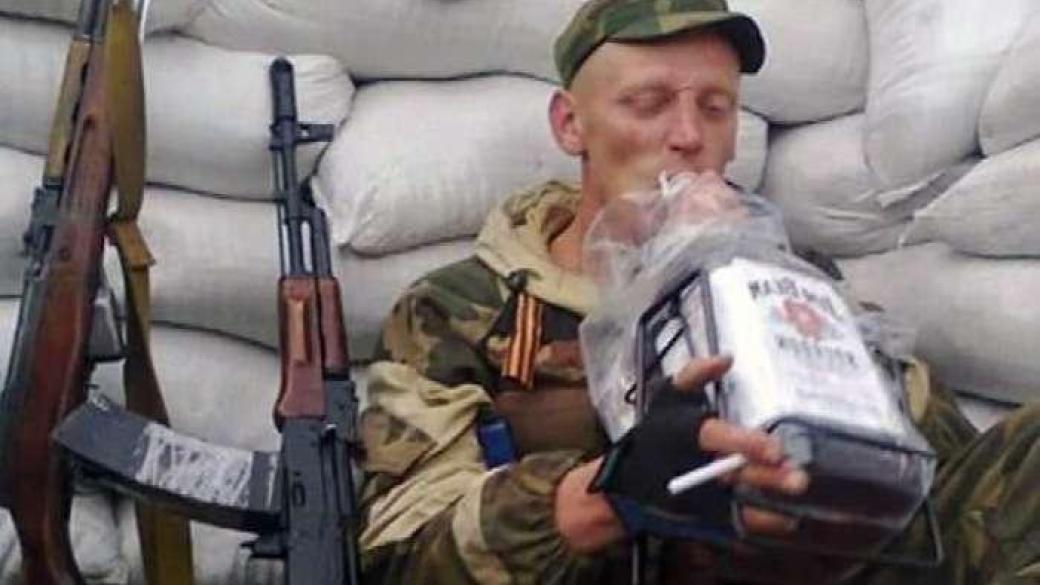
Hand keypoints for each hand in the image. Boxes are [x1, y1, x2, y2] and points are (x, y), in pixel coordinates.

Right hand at [672, 358, 808, 535]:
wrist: (629, 483)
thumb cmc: (656, 435)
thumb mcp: (668, 398)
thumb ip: (694, 374)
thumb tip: (726, 358)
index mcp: (685, 434)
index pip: (716, 437)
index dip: (744, 443)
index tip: (774, 449)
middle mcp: (693, 467)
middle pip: (734, 474)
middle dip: (766, 478)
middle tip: (798, 479)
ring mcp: (700, 498)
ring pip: (738, 504)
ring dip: (768, 505)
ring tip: (796, 501)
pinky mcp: (705, 520)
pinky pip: (734, 526)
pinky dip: (760, 525)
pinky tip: (786, 519)